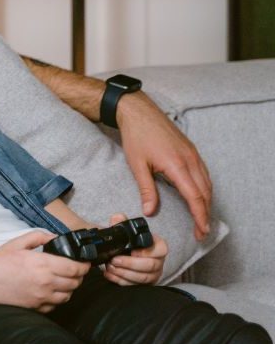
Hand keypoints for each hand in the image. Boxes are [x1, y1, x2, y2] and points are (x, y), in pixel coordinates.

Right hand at [0, 231, 90, 312]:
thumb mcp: (17, 243)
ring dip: (69, 288)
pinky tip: (50, 291)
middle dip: (78, 276)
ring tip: (63, 281)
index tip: (84, 263)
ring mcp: (41, 297)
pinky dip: (57, 299)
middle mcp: (46, 283)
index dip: (83, 266)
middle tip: (74, 270)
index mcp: (43, 264)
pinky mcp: (36, 308)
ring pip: (67, 295)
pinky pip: (55, 305)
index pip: (75, 268)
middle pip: (75, 283)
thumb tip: (54, 237)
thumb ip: (38, 237)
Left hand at [102, 214, 167, 285]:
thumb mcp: (124, 229)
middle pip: (150, 265)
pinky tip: (110, 274)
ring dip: (124, 273)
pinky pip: (134, 285)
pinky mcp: (144, 284)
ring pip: (143, 277)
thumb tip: (117, 218)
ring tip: (110, 266)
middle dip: (130, 264)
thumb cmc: (128, 241)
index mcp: (157, 245)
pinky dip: (121, 280)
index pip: (161, 249)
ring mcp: (153, 274)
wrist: (124, 253)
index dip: (147, 252)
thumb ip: (120, 221)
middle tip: (114, 260)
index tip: (132, 251)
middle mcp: (158, 260)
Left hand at [117, 91, 212, 240]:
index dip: (200, 216)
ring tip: (201, 218)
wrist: (139, 111)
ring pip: (207, 183)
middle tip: (201, 232)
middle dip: (205, 214)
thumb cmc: (136, 136)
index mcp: (178, 165)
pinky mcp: (191, 150)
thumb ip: (146, 189)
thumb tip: (150, 211)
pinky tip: (198, 196)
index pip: (195, 197)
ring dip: (207, 202)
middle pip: (205, 192)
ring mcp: (193, 154)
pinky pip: (203, 173)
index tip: (201, 231)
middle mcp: (190, 160)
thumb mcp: (137, 165)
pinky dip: (204, 188)